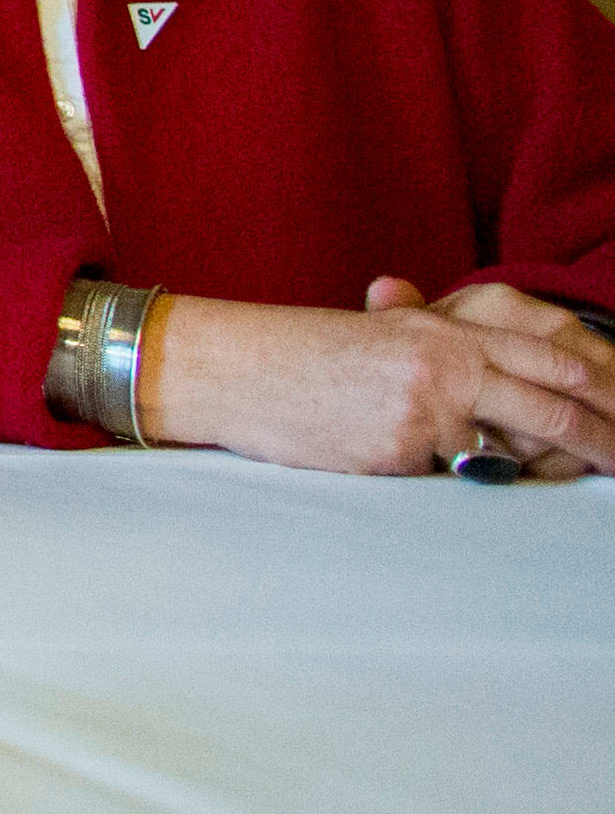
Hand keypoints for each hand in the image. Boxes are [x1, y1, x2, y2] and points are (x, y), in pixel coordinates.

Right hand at [153, 278, 614, 478]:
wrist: (235, 368)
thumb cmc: (301, 354)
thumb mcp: (379, 334)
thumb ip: (442, 348)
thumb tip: (505, 384)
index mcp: (443, 330)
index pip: (550, 356)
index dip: (602, 388)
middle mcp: (443, 366)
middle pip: (553, 406)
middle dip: (602, 440)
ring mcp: (422, 411)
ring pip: (511, 449)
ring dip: (542, 468)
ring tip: (569, 483)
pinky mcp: (397, 454)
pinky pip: (448, 477)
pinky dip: (459, 482)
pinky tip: (453, 481)